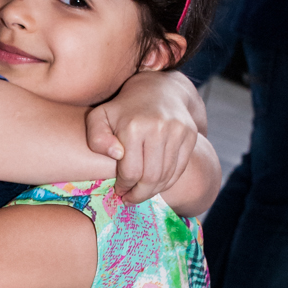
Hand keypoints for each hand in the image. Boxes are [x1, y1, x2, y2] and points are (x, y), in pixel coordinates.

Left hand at [86, 71, 202, 203]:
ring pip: (166, 176)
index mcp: (134, 127)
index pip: (130, 171)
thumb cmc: (123, 109)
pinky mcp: (190, 135)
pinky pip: (179, 169)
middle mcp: (159, 128)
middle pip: (150, 178)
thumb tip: (117, 154)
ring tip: (142, 193)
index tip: (119, 191)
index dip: (123, 186)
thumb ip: (97, 138)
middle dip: (138, 194)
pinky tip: (156, 185)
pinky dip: (168, 182)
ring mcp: (178, 131)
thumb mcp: (99, 117)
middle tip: (130, 198)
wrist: (158, 89)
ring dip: (153, 191)